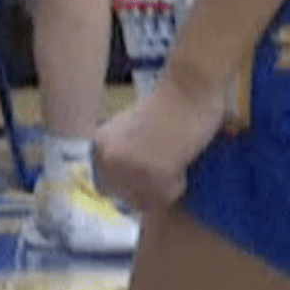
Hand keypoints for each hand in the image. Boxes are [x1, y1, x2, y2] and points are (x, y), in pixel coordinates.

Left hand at [92, 65, 227, 213]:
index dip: (131, 186)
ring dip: (165, 187)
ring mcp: (131, 168)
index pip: (107, 188)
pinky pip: (168, 195)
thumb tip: (124, 188)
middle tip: (167, 167)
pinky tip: (182, 158)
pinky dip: (179, 183)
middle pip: (128, 199)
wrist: (189, 88)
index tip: (148, 176)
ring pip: (149, 201)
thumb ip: (123, 156)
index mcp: (100, 146)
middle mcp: (108, 159)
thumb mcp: (130, 130)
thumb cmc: (167, 105)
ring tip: (176, 160)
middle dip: (148, 189)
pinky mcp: (156, 173)